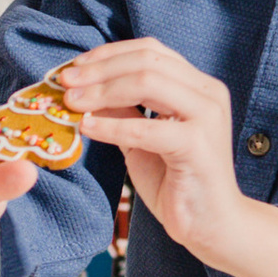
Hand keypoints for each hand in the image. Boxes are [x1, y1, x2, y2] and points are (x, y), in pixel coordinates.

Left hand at [60, 42, 277, 276]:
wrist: (212, 225)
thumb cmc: (178, 182)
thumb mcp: (142, 139)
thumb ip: (122, 111)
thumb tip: (83, 87)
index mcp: (198, 85)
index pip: (150, 51)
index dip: (109, 54)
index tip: (74, 68)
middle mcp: (208, 93)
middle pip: (147, 61)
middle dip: (100, 69)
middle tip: (65, 82)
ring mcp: (207, 116)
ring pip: (148, 83)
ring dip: (102, 91)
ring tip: (71, 103)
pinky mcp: (198, 145)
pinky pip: (147, 128)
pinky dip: (112, 126)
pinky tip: (87, 128)